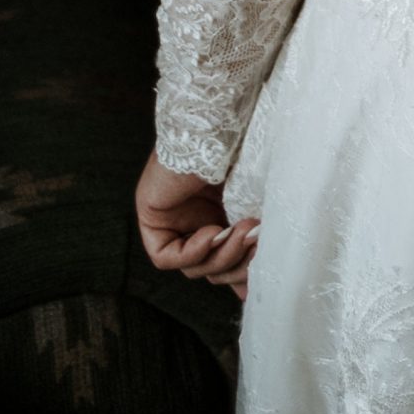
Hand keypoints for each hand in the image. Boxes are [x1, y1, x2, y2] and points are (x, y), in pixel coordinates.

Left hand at [135, 150, 259, 302]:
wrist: (223, 123)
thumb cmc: (248, 152)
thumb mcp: (255, 203)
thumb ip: (251, 241)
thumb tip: (250, 290)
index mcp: (220, 214)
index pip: (223, 261)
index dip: (239, 274)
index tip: (261, 277)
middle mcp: (195, 220)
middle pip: (209, 270)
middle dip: (235, 265)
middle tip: (257, 245)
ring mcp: (173, 220)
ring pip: (192, 267)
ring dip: (221, 256)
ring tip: (243, 231)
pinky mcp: (153, 218)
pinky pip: (166, 257)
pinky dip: (192, 252)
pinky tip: (212, 232)